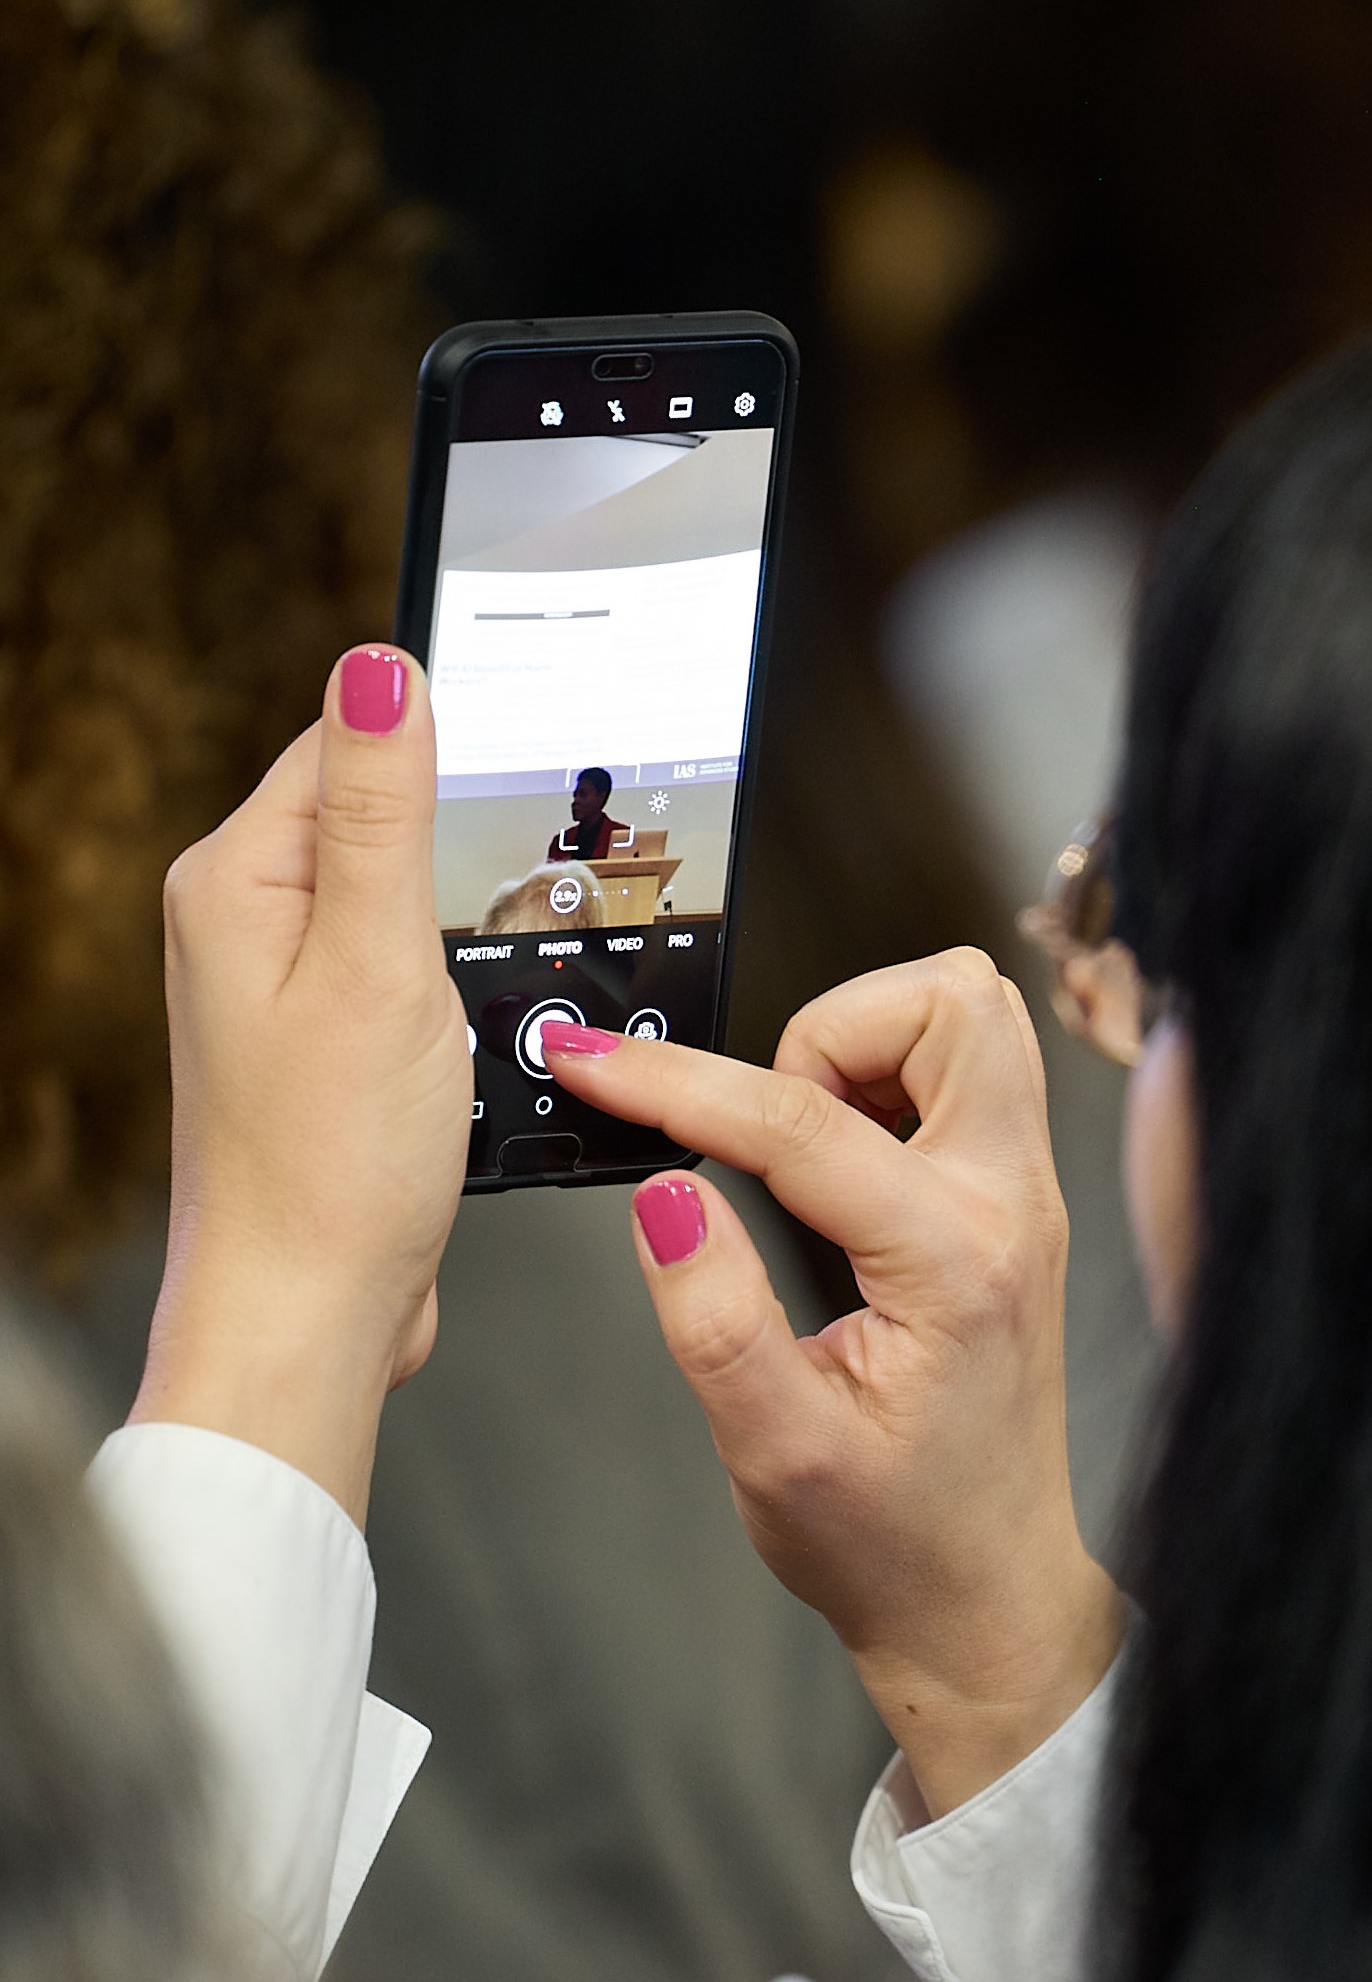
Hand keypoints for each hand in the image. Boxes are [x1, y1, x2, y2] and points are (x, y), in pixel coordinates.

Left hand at [131, 648, 469, 1523]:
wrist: (312, 1315)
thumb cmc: (333, 1165)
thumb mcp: (378, 962)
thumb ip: (382, 810)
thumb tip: (380, 667)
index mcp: (236, 879)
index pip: (346, 744)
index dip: (447, 752)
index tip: (524, 786)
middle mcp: (240, 923)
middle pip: (375, 817)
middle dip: (458, 850)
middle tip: (512, 912)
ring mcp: (279, 987)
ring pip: (397, 897)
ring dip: (458, 927)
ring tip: (481, 987)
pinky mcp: (323, 1045)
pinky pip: (400, 968)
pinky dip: (450, 987)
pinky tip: (472, 1033)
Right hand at [541, 951, 1122, 1816]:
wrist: (986, 1598)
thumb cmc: (897, 1543)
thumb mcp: (776, 1451)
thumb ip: (715, 1317)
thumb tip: (664, 1194)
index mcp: (956, 1263)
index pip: (803, 1122)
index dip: (676, 1084)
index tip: (591, 1066)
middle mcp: (1013, 1207)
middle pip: (955, 1004)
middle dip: (831, 1024)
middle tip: (761, 1116)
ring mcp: (1026, 1199)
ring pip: (975, 1023)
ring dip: (869, 1046)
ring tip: (798, 1144)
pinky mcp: (1015, 1205)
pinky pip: (972, 1077)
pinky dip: (893, 1081)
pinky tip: (838, 1167)